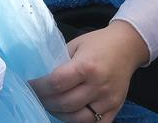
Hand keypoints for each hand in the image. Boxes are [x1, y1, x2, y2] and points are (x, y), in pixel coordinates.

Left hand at [32, 21, 148, 122]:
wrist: (128, 46)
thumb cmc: (98, 43)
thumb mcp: (76, 45)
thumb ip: (60, 61)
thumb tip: (40, 75)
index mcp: (86, 66)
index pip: (56, 83)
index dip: (39, 87)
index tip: (30, 85)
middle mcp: (98, 85)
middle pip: (65, 103)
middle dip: (46, 101)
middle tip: (37, 96)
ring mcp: (108, 100)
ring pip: (78, 118)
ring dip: (60, 114)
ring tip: (52, 106)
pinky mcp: (115, 108)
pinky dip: (79, 122)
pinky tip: (69, 113)